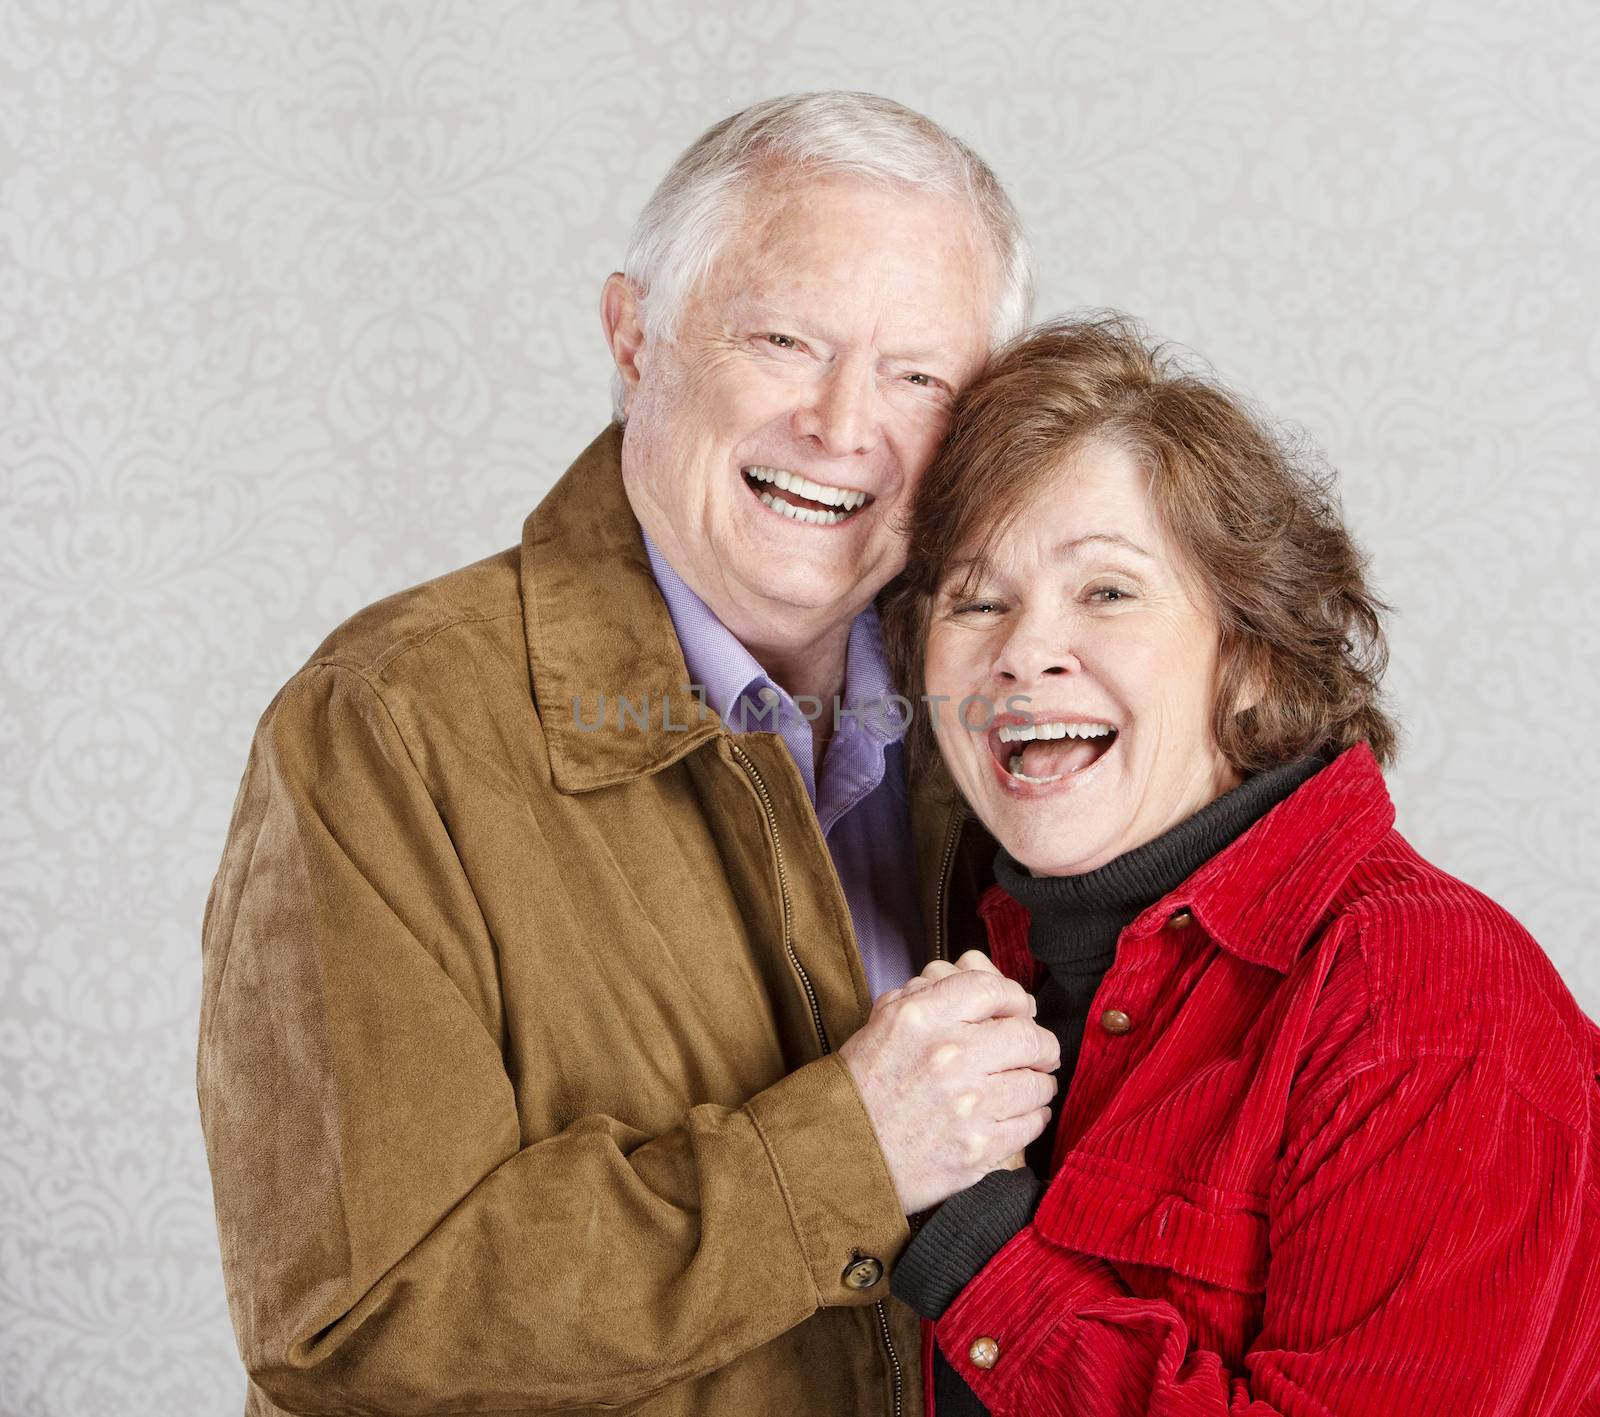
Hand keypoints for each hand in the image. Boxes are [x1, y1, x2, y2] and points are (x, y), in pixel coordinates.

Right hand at [839, 952, 1057, 1213]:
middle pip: (1028, 1036)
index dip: (1015, 998)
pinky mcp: (978, 1148)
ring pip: (1037, 1083)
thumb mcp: (886, 1019)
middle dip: (1041, 1044)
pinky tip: (1023, 1113)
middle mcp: (949, 1056)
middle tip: (1040, 1051)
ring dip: (1039, 1082)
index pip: (993, 989)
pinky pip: (1030, 1124)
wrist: (842, 1150)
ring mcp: (968, 1105)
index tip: (1020, 1010)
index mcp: (923, 1018)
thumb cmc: (865, 1084)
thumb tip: (976, 972)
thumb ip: (931, 992)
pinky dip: (1034, 1116)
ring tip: (1029, 1084)